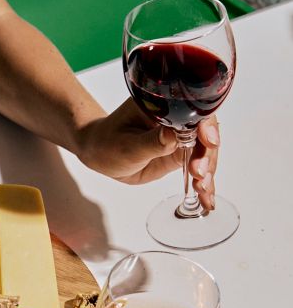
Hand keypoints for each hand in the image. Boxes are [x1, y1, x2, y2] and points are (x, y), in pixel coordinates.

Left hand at [76, 98, 219, 209]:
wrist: (99, 153)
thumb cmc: (107, 143)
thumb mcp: (126, 145)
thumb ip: (151, 142)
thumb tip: (174, 135)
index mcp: (164, 107)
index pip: (194, 113)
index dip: (206, 126)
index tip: (208, 142)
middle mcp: (177, 120)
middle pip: (205, 134)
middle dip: (206, 155)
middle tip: (198, 173)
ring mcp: (181, 139)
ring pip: (205, 153)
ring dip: (207, 172)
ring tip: (203, 191)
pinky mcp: (179, 156)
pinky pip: (197, 168)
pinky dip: (203, 184)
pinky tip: (206, 199)